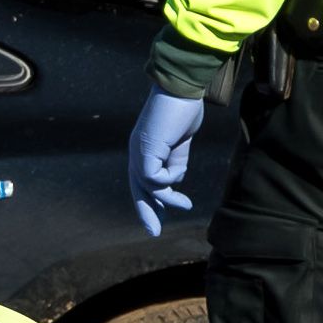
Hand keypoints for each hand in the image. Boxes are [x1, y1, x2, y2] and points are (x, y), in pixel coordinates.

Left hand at [126, 90, 205, 238]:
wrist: (182, 90)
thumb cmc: (183, 111)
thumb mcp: (180, 142)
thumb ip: (175, 161)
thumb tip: (174, 180)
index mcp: (144, 150)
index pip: (141, 181)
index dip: (149, 200)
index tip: (161, 214)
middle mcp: (137, 152)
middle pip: (137, 188)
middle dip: (145, 212)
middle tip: (153, 232)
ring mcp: (139, 151)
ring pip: (147, 186)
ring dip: (167, 198)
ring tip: (186, 205)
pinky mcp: (146, 150)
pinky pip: (154, 178)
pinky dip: (168, 181)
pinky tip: (178, 174)